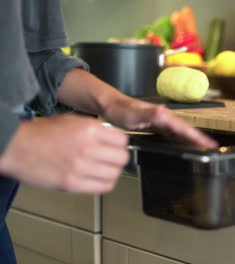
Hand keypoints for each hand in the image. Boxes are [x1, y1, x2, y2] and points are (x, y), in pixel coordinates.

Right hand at [0, 114, 128, 193]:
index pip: (123, 141)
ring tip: (105, 169)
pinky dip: (105, 184)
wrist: (17, 147)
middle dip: (119, 158)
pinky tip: (98, 179)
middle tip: (113, 159)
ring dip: (113, 172)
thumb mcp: (73, 121)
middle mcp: (87, 147)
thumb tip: (115, 139)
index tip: (117, 146)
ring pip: (115, 174)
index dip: (121, 144)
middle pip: (122, 158)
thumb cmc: (42, 134)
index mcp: (89, 129)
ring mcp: (80, 167)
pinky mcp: (73, 183)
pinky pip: (103, 187)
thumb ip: (96, 130)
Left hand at [103, 97, 217, 148]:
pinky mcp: (156, 126)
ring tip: (203, 149)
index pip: (185, 129)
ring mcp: (161, 122)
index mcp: (163, 116)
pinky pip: (173, 135)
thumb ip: (150, 113)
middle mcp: (165, 118)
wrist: (111, 106)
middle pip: (186, 131)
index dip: (198, 137)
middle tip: (212, 149)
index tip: (209, 144)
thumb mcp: (135, 114)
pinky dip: (181, 140)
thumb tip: (163, 111)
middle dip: (200, 140)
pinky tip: (183, 145)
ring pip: (181, 133)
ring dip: (192, 140)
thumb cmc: (121, 110)